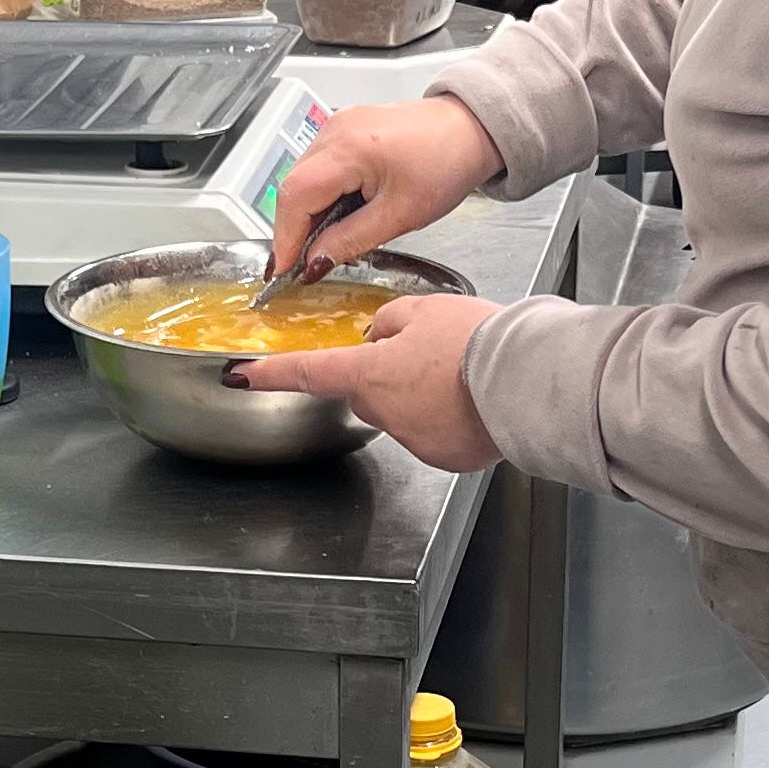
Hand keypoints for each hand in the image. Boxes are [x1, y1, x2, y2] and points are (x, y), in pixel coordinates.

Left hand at [230, 293, 504, 469]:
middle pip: (366, 391)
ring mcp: (414, 440)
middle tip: (424, 351)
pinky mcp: (444, 457)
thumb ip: (390, 321)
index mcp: (370, 374)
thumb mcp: (425, 310)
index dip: (271, 373)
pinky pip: (433, 432)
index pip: (308, 372)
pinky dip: (446, 416)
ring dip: (420, 395)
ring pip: (402, 412)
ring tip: (459, 373)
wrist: (527, 382)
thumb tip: (382, 335)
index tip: (241, 376)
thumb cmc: (477, 343)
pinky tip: (471, 397)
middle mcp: (385, 413)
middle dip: (383, 373)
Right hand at [267, 98, 500, 275]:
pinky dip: (320, 193)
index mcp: (349, 147)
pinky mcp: (344, 128)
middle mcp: (335, 129)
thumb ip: (350, 239)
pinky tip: (335, 214)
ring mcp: (337, 125)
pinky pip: (318, 165)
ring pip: (303, 176)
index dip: (285, 237)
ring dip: (307, 212)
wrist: (470, 129)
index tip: (282, 269)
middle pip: (293, 185)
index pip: (296, 196)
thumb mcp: (400, 215)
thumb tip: (314, 260)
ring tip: (323, 242)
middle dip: (293, 228)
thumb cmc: (446, 163)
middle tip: (302, 263)